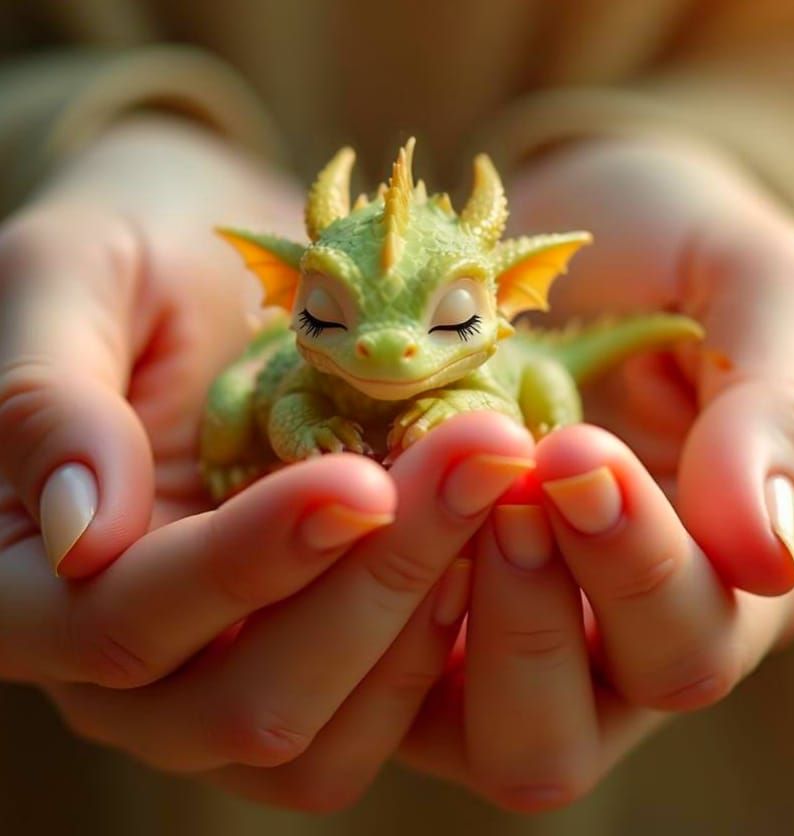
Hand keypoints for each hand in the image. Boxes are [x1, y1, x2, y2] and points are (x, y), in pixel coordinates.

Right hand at [0, 116, 533, 804]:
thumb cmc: (132, 258)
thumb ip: (44, 400)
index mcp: (32, 579)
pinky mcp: (315, 665)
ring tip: (496, 496)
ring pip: (320, 737)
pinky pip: (380, 714)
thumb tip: (81, 535)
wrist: (222, 269)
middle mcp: (128, 662)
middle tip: (480, 464)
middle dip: (374, 591)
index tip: (362, 478)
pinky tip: (495, 538)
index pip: (124, 619)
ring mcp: (225, 673)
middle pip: (244, 705)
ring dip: (423, 624)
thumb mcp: (67, 279)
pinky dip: (448, 642)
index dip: (247, 561)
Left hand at [396, 136, 793, 810]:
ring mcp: (493, 646)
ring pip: (467, 736)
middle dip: (529, 618)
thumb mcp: (752, 291)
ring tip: (420, 497)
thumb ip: (780, 415)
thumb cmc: (665, 250)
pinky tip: (350, 514)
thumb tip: (764, 556)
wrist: (553, 224)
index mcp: (714, 584)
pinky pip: (376, 678)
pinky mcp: (410, 619)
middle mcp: (603, 647)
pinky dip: (354, 614)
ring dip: (437, 628)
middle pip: (563, 738)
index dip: (634, 562)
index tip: (573, 451)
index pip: (689, 639)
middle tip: (501, 489)